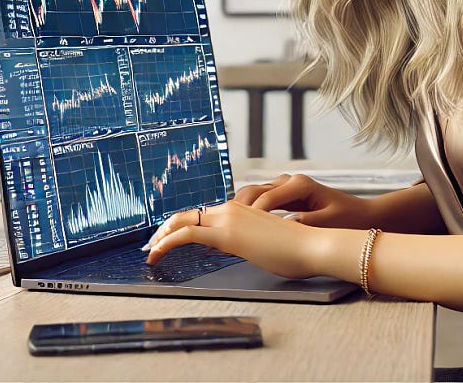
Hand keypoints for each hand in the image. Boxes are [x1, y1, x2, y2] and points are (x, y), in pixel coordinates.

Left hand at [141, 200, 326, 279]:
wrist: (312, 245)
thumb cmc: (296, 249)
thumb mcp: (266, 243)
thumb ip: (248, 242)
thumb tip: (236, 248)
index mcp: (242, 209)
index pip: (204, 214)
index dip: (183, 225)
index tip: (170, 239)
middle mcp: (232, 209)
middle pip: (188, 214)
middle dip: (165, 229)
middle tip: (152, 245)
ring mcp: (228, 219)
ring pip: (182, 221)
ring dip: (162, 237)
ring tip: (151, 253)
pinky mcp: (226, 234)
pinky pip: (186, 234)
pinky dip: (167, 243)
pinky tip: (157, 253)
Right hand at [233, 173, 376, 228]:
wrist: (361, 214)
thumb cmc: (347, 219)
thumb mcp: (327, 224)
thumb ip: (304, 225)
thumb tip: (281, 228)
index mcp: (300, 185)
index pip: (267, 199)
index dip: (253, 215)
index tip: (239, 232)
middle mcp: (290, 181)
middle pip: (254, 191)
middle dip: (239, 209)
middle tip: (224, 228)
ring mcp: (286, 186)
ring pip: (254, 193)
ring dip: (240, 208)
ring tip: (226, 227)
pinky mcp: (285, 194)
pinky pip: (260, 199)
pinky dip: (249, 210)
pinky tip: (240, 225)